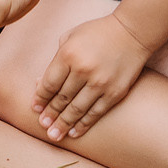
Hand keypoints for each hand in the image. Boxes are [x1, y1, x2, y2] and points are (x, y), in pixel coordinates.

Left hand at [33, 12, 155, 141]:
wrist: (132, 32)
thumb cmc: (98, 32)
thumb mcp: (71, 37)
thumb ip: (56, 59)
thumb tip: (41, 83)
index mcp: (68, 54)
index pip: (49, 83)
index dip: (40, 98)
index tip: (35, 109)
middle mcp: (83, 70)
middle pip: (61, 99)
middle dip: (50, 115)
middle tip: (43, 125)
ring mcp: (100, 83)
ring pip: (77, 109)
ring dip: (64, 124)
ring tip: (55, 135)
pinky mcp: (115, 92)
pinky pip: (96, 112)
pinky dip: (84, 124)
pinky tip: (75, 132)